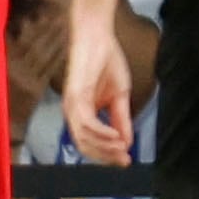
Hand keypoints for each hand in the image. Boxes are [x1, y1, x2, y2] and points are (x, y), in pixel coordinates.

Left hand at [62, 23, 134, 164]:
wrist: (99, 38)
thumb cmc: (107, 62)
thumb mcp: (119, 96)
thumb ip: (121, 119)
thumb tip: (127, 142)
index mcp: (82, 113)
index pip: (90, 143)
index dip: (107, 155)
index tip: (126, 161)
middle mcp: (73, 112)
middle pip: (84, 145)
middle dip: (106, 156)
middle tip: (125, 160)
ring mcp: (72, 104)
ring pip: (83, 138)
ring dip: (105, 147)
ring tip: (123, 148)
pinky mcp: (75, 96)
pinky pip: (86, 123)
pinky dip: (101, 133)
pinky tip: (116, 137)